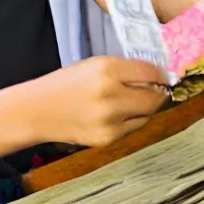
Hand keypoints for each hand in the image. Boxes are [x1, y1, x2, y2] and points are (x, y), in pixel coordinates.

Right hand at [47, 56, 167, 147]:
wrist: (38, 111)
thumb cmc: (66, 83)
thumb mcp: (95, 65)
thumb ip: (125, 70)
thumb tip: (156, 76)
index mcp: (107, 70)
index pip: (151, 72)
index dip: (162, 74)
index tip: (165, 75)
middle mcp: (112, 96)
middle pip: (155, 97)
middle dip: (160, 93)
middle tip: (159, 90)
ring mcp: (111, 121)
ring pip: (147, 115)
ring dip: (148, 107)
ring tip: (136, 100)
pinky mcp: (108, 139)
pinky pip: (133, 128)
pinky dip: (133, 120)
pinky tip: (121, 113)